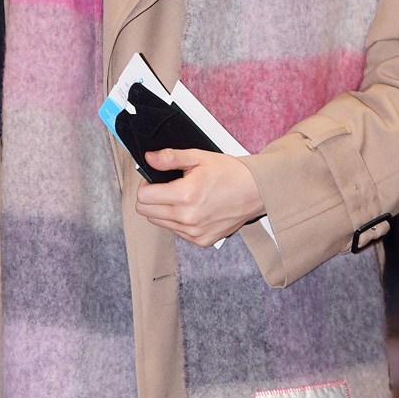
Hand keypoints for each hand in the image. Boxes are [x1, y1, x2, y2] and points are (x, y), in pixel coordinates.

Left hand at [135, 148, 264, 246]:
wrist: (256, 190)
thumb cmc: (230, 173)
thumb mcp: (198, 157)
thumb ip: (170, 158)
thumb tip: (149, 158)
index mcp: (185, 196)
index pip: (143, 197)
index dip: (146, 183)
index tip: (155, 177)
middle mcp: (188, 218)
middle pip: (146, 213)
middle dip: (151, 197)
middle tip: (166, 185)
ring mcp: (195, 232)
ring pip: (159, 223)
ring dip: (163, 209)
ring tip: (181, 195)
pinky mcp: (202, 240)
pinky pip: (176, 232)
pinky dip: (177, 220)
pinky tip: (191, 207)